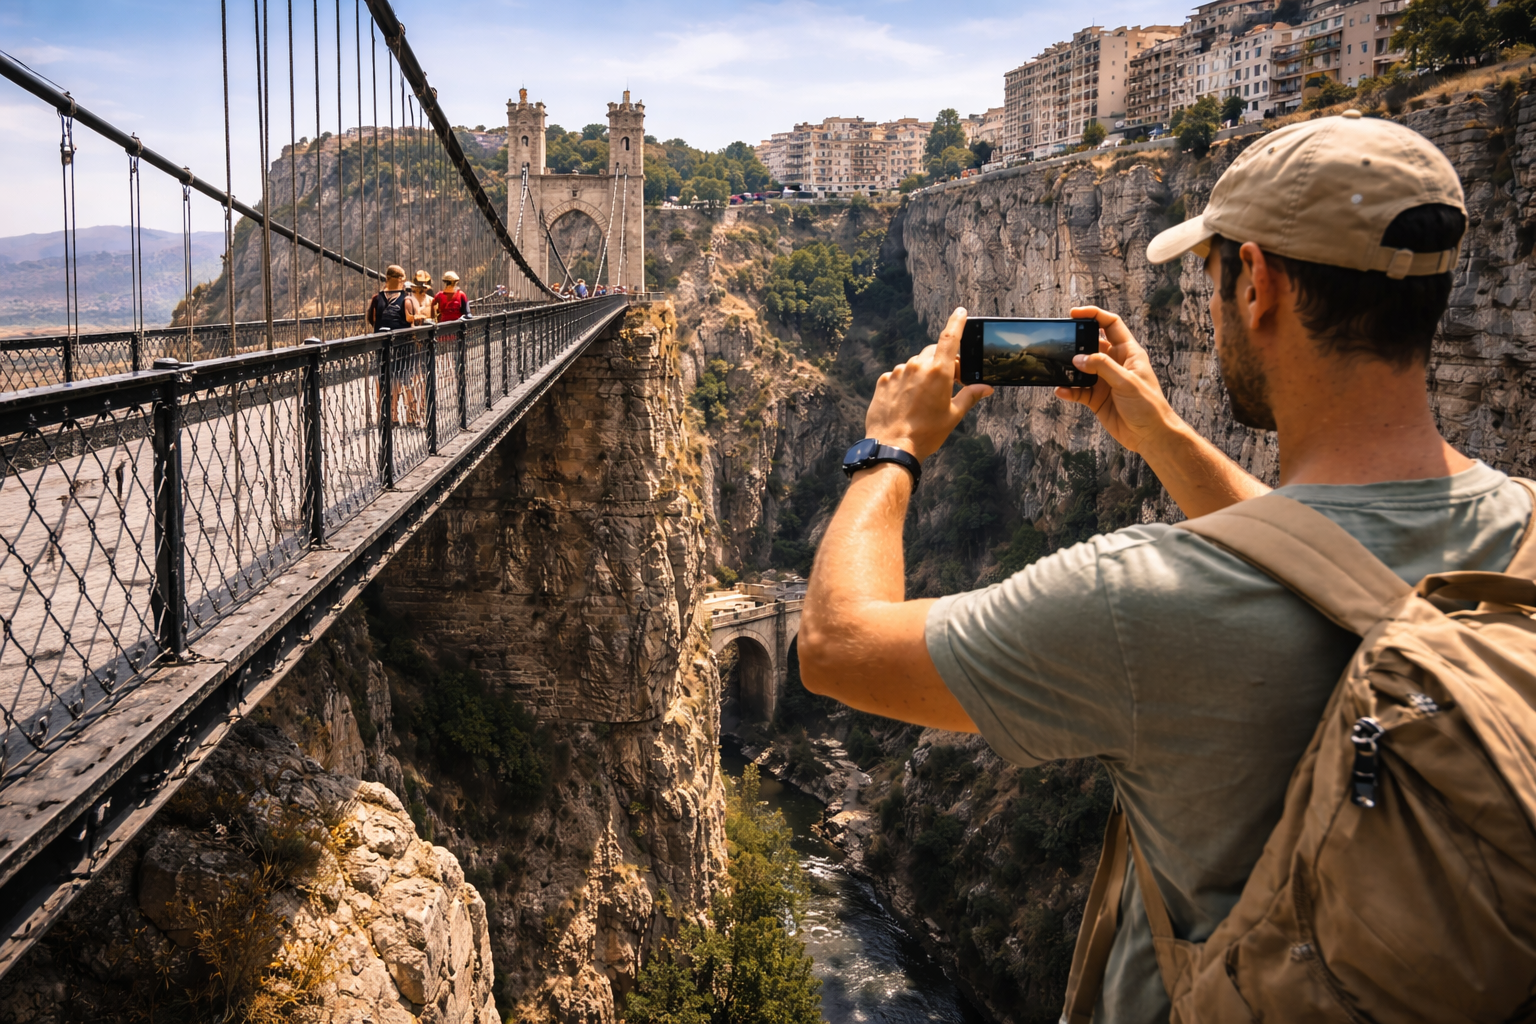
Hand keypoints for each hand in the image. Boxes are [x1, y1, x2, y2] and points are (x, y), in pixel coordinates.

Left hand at [864, 306, 992, 461]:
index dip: (957, 322)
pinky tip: (907, 402)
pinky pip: (899, 375)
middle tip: (947, 384)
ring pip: (915, 365)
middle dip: (942, 363)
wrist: (893, 446)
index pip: (950, 337)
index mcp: (938, 371)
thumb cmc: (926, 433)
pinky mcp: (883, 381)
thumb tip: (986, 387)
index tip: (960, 312)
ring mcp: (898, 372)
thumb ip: (970, 396)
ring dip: (922, 375)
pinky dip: (905, 383)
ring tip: (923, 400)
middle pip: (933, 353)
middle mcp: (917, 366)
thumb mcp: (953, 415)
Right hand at [1055, 306, 1183, 455]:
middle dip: (1076, 342)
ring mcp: (1104, 381)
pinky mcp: (1096, 398)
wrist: (1150, 435)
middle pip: (1092, 344)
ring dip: (1070, 368)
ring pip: (1082, 368)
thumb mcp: (1127, 382)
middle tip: (1062, 342)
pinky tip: (1062, 391)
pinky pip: (1078, 390)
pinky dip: (1068, 390)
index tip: (1075, 314)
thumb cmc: (1148, 405)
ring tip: (1059, 368)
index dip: (1094, 315)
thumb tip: (1079, 358)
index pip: (1111, 325)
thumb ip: (1103, 367)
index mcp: (1128, 353)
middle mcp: (1115, 364)